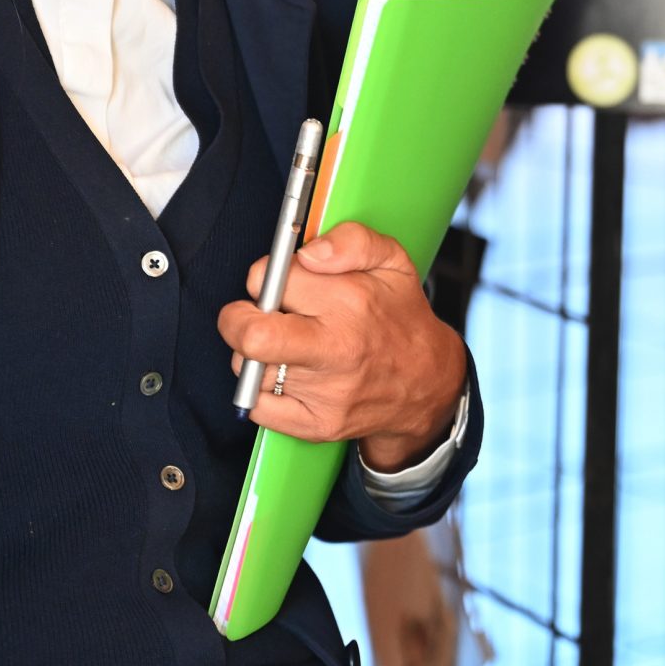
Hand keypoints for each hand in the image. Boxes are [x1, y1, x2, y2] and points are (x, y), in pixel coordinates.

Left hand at [219, 221, 468, 470]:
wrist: (427, 382)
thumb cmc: (400, 318)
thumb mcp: (392, 260)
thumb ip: (351, 240)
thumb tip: (309, 253)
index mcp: (351, 301)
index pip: (271, 281)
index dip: (267, 277)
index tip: (279, 284)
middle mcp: (337, 349)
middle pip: (252, 336)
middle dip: (237, 320)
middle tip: (252, 316)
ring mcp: (326, 392)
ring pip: (249, 369)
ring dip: (255, 355)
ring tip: (285, 346)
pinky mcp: (316, 425)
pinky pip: (257, 407)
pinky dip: (261, 390)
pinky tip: (287, 376)